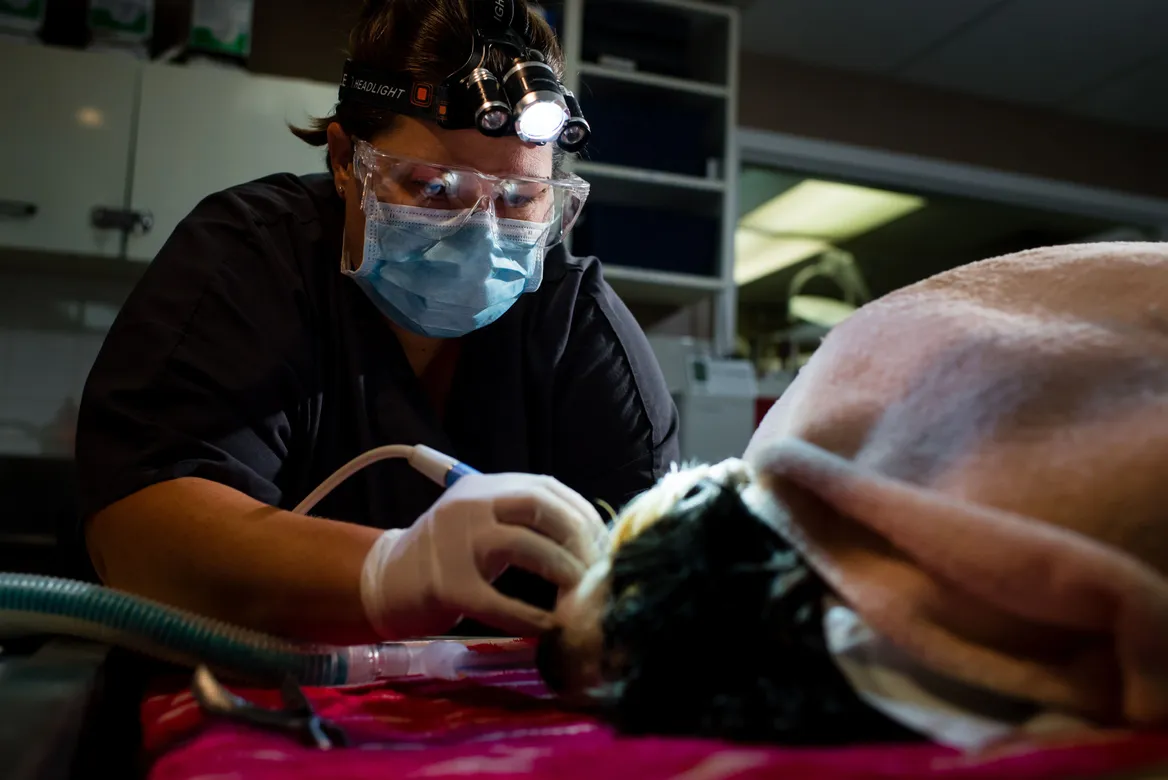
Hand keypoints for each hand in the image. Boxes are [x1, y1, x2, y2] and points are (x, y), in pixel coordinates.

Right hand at [360, 472, 607, 638]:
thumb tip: (588, 537)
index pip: (545, 486)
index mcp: (482, 487)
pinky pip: (498, 601)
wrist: (384, 581)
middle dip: (578, 537)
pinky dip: (529, 616)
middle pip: (539, 506)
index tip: (603, 540)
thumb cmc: (445, 555)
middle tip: (597, 568)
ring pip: (524, 546)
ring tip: (580, 594)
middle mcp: (469, 505)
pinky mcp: (447, 585)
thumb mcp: (481, 521)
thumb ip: (522, 519)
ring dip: (562, 570)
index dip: (581, 512)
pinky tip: (548, 628)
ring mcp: (455, 543)